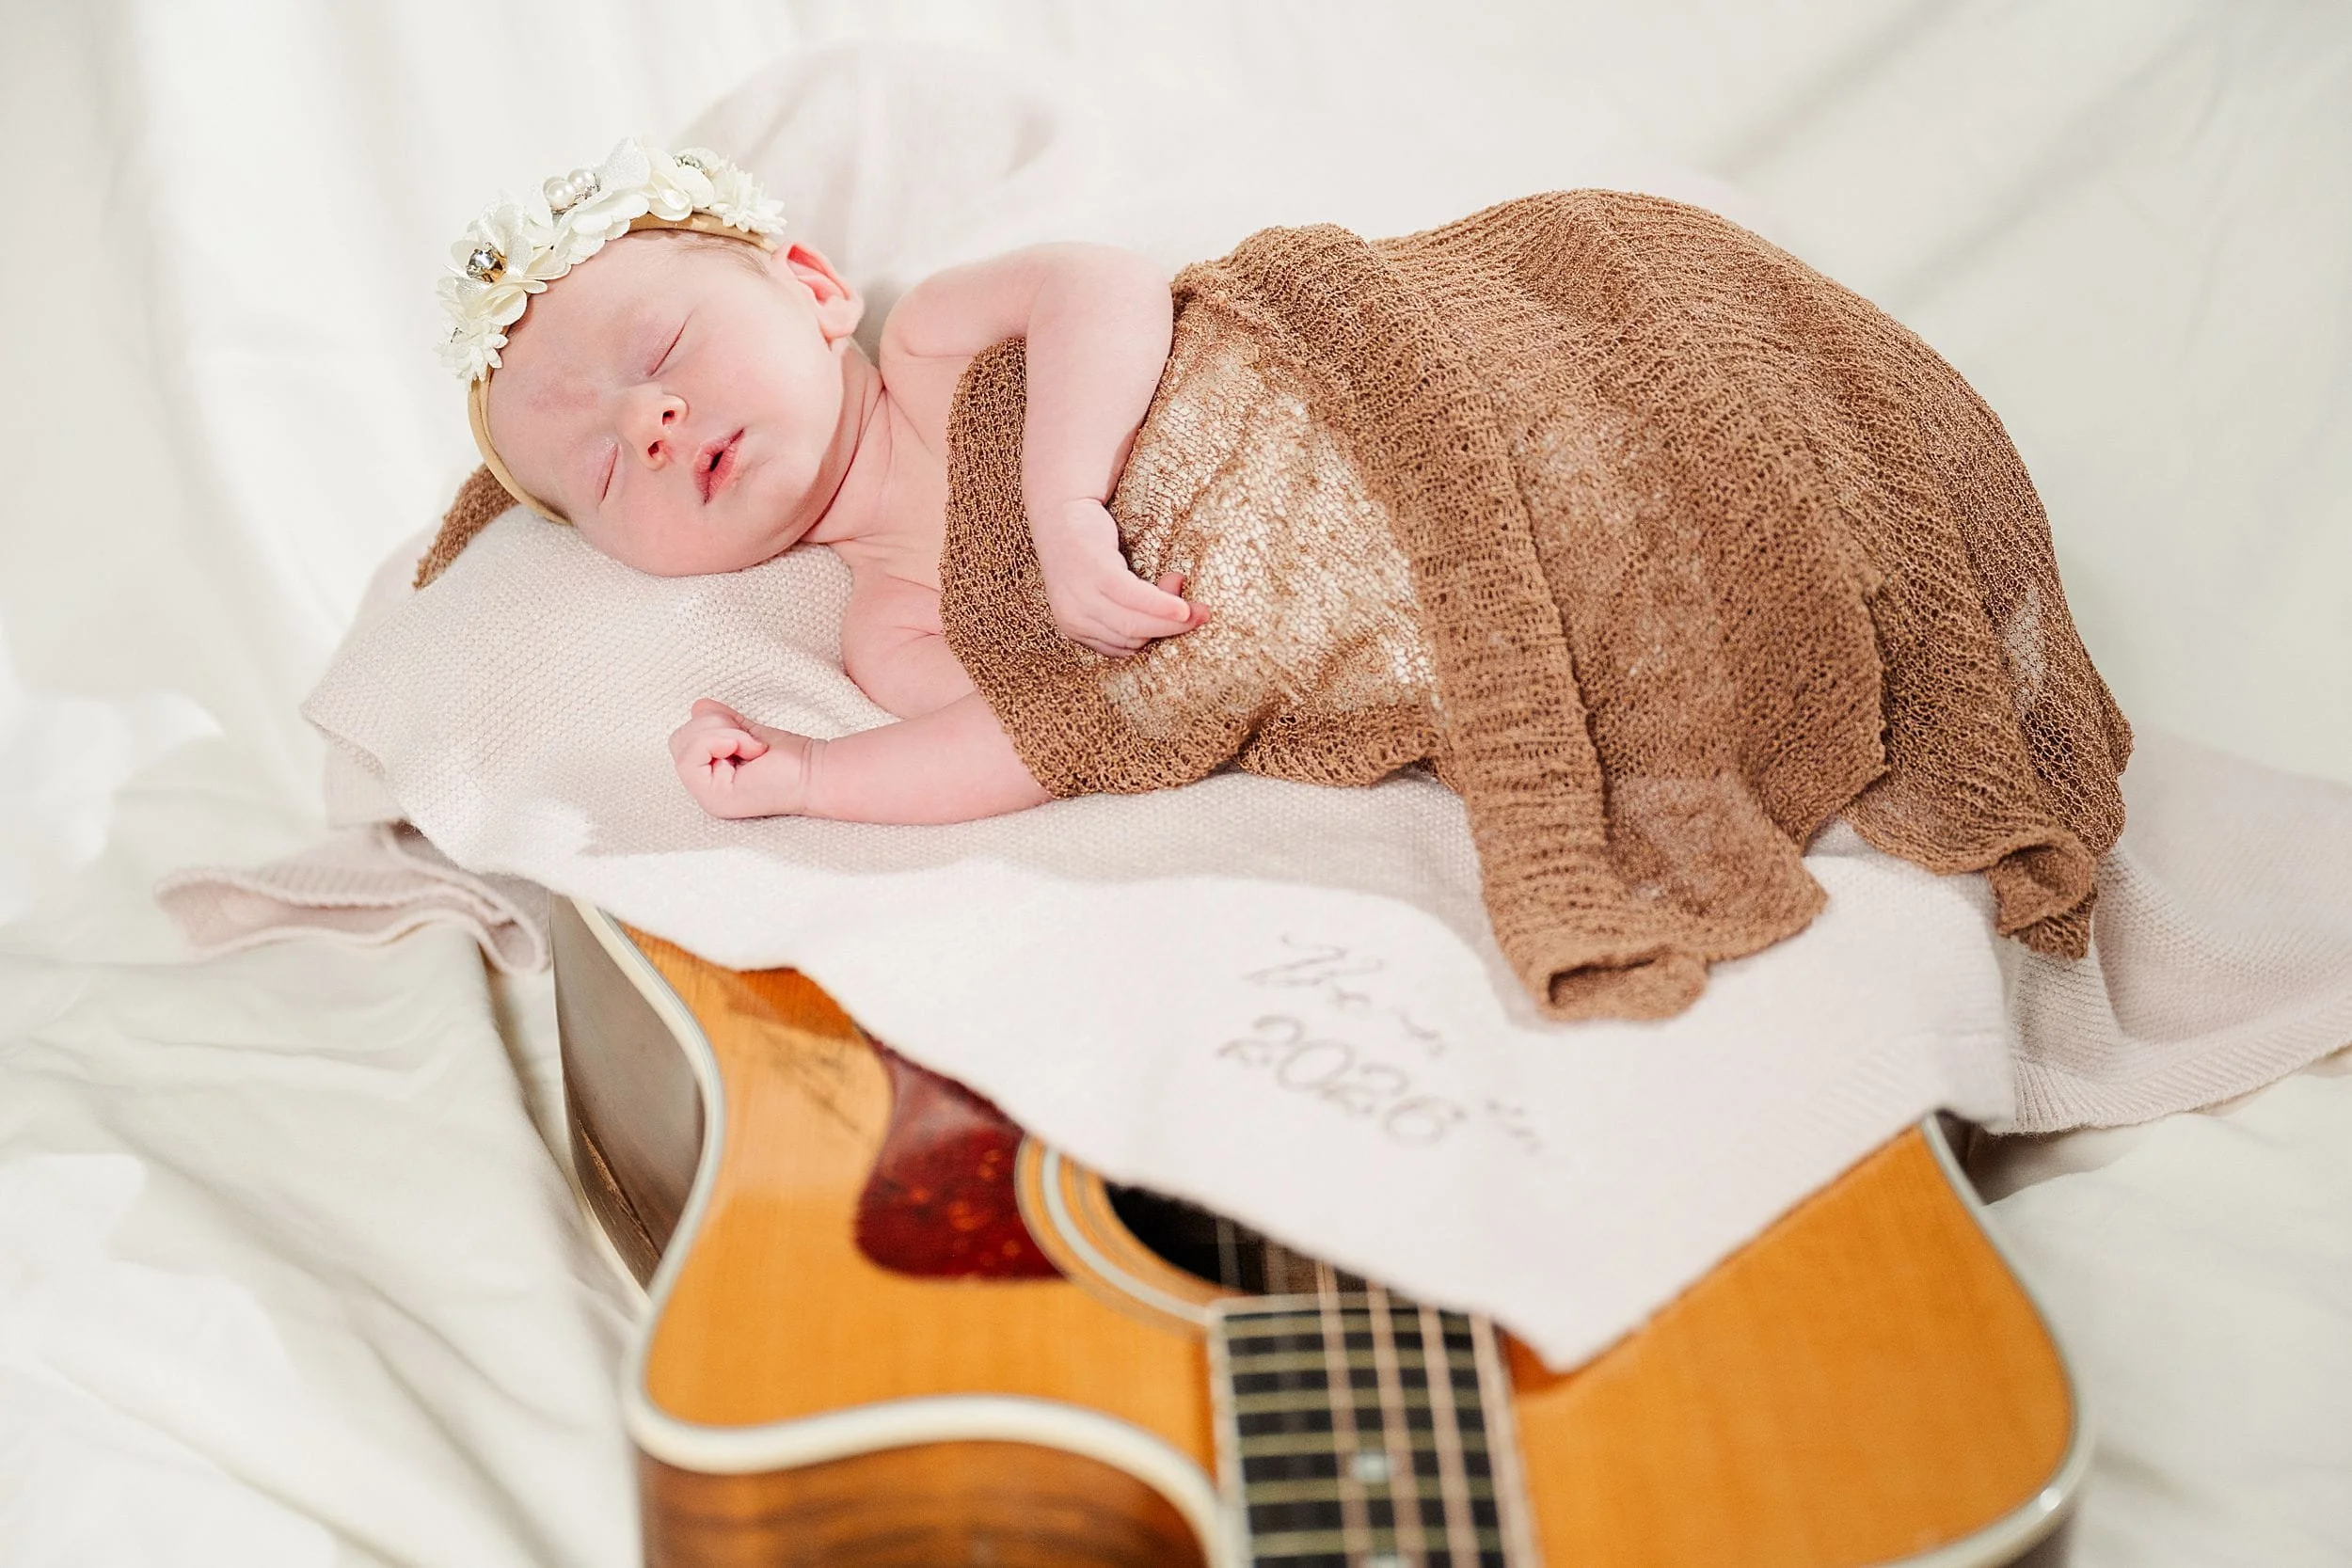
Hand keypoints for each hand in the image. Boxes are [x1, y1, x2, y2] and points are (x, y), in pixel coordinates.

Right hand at [668, 699, 817, 818]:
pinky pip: (692, 756)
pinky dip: (723, 741)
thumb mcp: (747, 732)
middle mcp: (705, 791)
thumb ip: (721, 722)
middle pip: (677, 740)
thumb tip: (698, 706)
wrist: (817, 772)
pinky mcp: (715, 798)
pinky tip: (751, 751)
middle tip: (749, 740)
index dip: (709, 725)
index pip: (683, 740)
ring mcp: (707, 798)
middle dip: (713, 726)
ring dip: (722, 732)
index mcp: (710, 777)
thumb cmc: (791, 757)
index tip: (746, 735)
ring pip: (682, 744)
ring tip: (753, 746)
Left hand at [1030, 497, 1210, 656]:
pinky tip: (1181, 606)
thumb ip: (1134, 605)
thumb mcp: (1107, 587)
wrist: (1061, 509)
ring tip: (1198, 609)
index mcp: (1074, 628)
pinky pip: (1133, 598)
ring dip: (1172, 620)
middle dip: (1171, 630)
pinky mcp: (1095, 573)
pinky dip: (1160, 605)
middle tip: (1202, 615)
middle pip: (1132, 639)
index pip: (1124, 648)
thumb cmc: (1090, 550)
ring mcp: (1081, 598)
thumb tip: (1179, 610)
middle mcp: (1073, 619)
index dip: (1156, 635)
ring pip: (1134, 625)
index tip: (1181, 616)